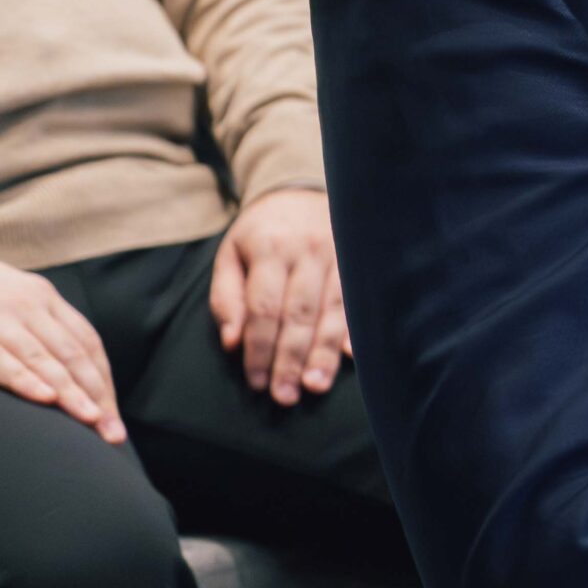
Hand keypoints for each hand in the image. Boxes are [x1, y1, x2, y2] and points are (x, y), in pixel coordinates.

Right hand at [0, 263, 124, 441]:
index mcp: (43, 298)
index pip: (86, 342)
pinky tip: (47, 398)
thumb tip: (73, 378)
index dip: (103, 379)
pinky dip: (27, 379)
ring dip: (71, 392)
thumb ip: (39, 330)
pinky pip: (3, 361)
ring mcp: (1, 317)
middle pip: (74, 353)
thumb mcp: (14, 302)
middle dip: (97, 394)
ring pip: (44, 357)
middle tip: (113, 431)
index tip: (112, 414)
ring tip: (91, 420)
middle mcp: (28, 304)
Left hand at [210, 189, 347, 404]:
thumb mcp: (230, 255)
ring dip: (324, 351)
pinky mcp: (359, 259)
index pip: (264, 307)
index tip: (257, 383)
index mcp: (269, 249)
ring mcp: (339, 253)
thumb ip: (227, 298)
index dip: (260, 348)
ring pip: (333, 309)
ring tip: (316, 385)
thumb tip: (232, 343)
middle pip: (300, 313)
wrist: (301, 191)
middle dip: (292, 358)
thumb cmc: (260, 233)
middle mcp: (307, 251)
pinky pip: (359, 298)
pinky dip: (356, 328)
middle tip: (286, 396)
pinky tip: (353, 355)